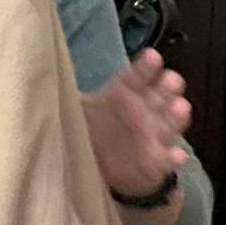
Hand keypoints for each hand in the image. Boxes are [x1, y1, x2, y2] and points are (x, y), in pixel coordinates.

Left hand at [81, 49, 191, 197]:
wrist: (101, 167)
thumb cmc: (90, 130)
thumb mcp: (77, 110)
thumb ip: (69, 96)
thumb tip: (45, 75)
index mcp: (124, 97)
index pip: (135, 79)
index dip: (144, 68)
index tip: (153, 57)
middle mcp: (142, 113)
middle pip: (158, 97)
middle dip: (167, 87)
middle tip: (172, 79)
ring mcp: (152, 137)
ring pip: (168, 124)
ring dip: (175, 115)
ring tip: (180, 107)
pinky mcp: (156, 163)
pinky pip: (167, 160)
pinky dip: (173, 157)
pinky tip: (177, 154)